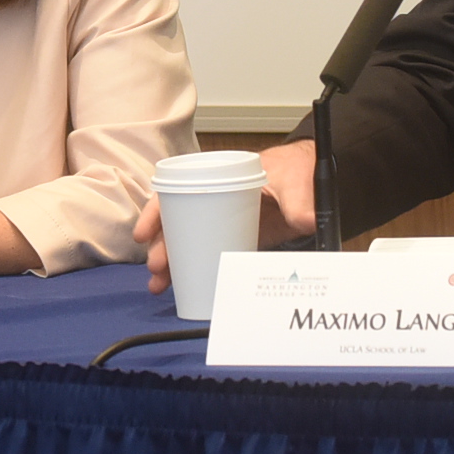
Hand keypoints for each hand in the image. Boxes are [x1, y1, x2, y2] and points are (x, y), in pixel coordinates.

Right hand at [142, 142, 318, 291]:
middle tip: (156, 268)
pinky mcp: (237, 239)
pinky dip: (195, 269)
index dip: (155, 214)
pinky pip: (209, 254)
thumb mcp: (294, 180)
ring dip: (172, 262)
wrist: (310, 176)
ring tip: (159, 284)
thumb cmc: (294, 168)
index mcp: (218, 179)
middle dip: (161, 247)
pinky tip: (183, 286)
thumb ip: (299, 202)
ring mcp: (223, 222)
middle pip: (176, 223)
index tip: (144, 235)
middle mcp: (214, 201)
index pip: (176, 194)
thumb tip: (305, 220)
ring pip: (189, 242)